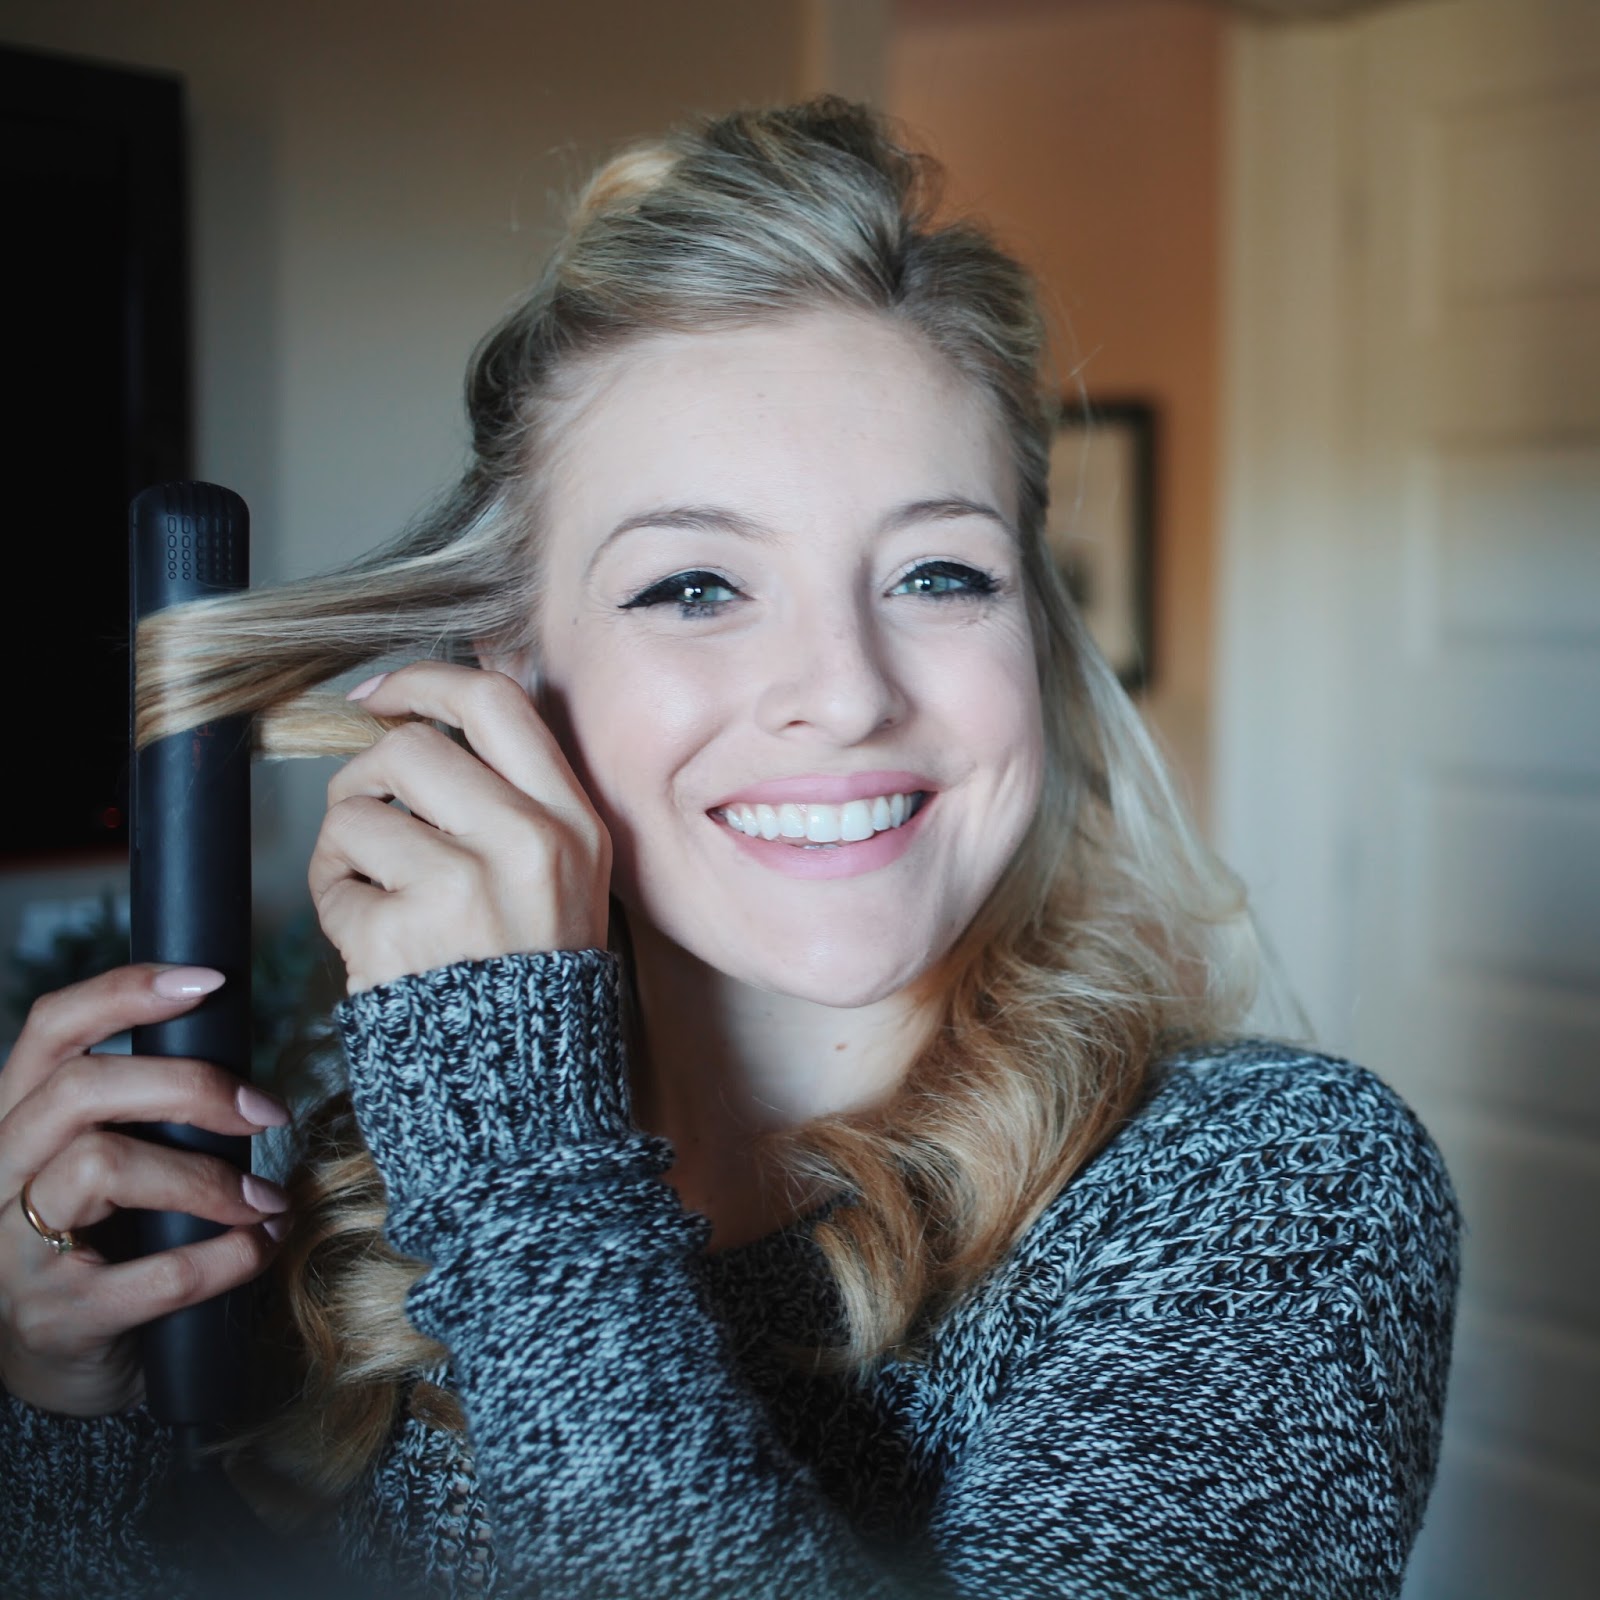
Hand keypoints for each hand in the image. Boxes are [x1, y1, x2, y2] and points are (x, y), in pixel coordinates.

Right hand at [0, 966, 290, 1416]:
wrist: (59, 1366)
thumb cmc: (103, 1241)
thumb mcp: (107, 1163)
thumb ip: (144, 1113)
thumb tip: (243, 1071)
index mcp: (16, 1119)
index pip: (53, 1028)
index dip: (126, 992)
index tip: (209, 981)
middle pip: (82, 1089)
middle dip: (190, 1088)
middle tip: (267, 1110)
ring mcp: (12, 1247)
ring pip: (103, 1167)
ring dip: (209, 1178)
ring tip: (267, 1199)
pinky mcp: (54, 1317)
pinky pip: (151, 1273)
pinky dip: (224, 1257)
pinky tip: (260, 1248)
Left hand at [309, 662, 611, 993]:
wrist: (525, 1095)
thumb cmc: (531, 979)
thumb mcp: (564, 877)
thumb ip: (513, 803)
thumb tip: (413, 725)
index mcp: (571, 821)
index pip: (496, 702)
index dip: (427, 681)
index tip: (385, 696)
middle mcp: (526, 842)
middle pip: (410, 746)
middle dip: (366, 774)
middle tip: (367, 812)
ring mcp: (463, 885)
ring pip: (357, 811)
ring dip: (343, 848)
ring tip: (370, 890)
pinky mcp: (401, 932)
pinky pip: (336, 883)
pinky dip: (338, 906)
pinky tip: (371, 939)